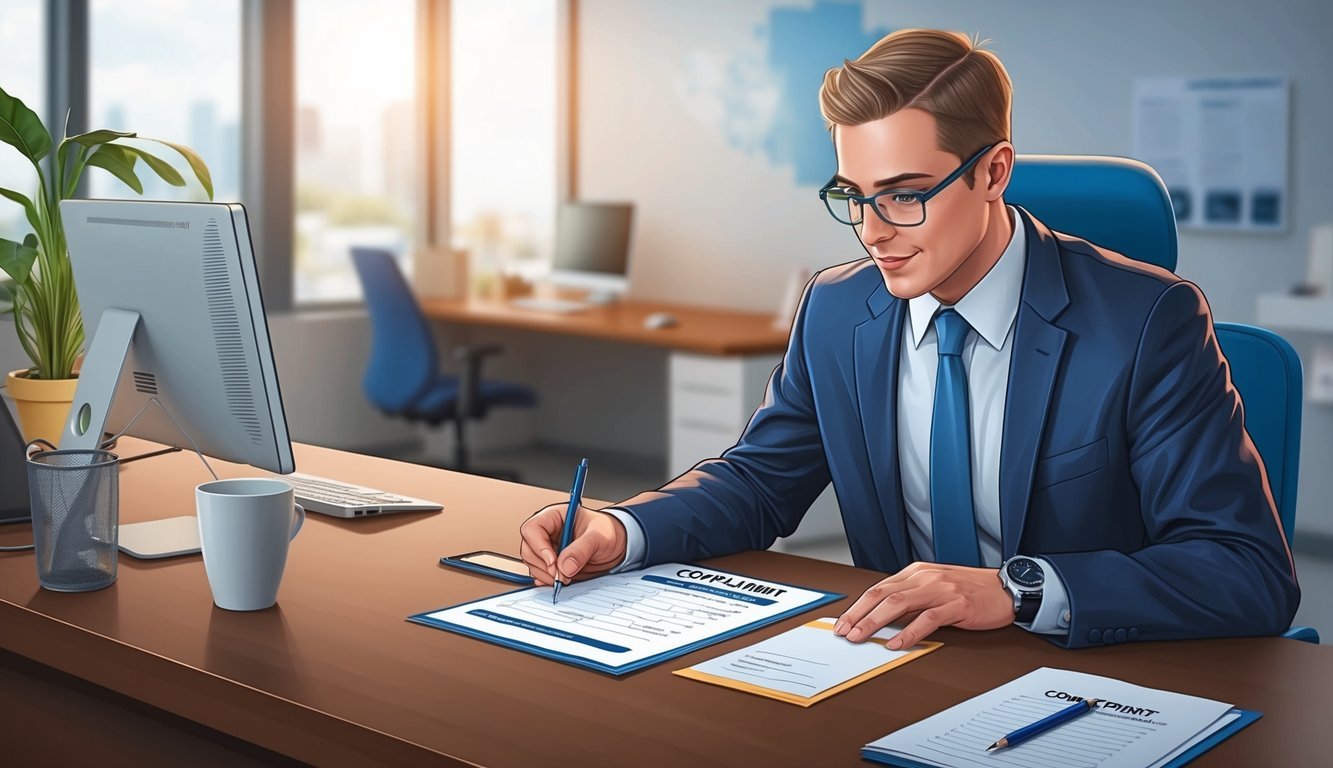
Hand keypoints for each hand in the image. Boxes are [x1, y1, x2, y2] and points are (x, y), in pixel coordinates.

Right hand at [519, 503, 627, 586]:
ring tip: (566, 578)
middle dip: (543, 566)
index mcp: (555, 517)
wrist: (617, 545)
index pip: (533, 529)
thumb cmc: (608, 531)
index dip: (539, 547)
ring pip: (532, 563)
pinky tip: (560, 581)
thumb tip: (564, 566)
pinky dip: (548, 580)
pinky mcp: (551, 563)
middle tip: (561, 576)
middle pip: (528, 549)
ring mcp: (548, 548)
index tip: (553, 562)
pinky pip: (540, 573)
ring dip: (546, 575)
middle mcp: (548, 532)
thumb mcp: (600, 536)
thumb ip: (582, 549)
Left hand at [834, 562, 1014, 649]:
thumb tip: (883, 618)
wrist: (1006, 588)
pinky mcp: (956, 605)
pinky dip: (908, 633)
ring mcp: (940, 590)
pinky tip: (896, 643)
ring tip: (861, 637)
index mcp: (916, 572)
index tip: (843, 622)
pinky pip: (927, 619)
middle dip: (858, 614)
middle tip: (844, 632)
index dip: (857, 606)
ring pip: (898, 604)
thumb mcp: (935, 586)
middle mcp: (925, 577)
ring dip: (875, 622)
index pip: (878, 589)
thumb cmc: (971, 589)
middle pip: (882, 595)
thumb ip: (910, 597)